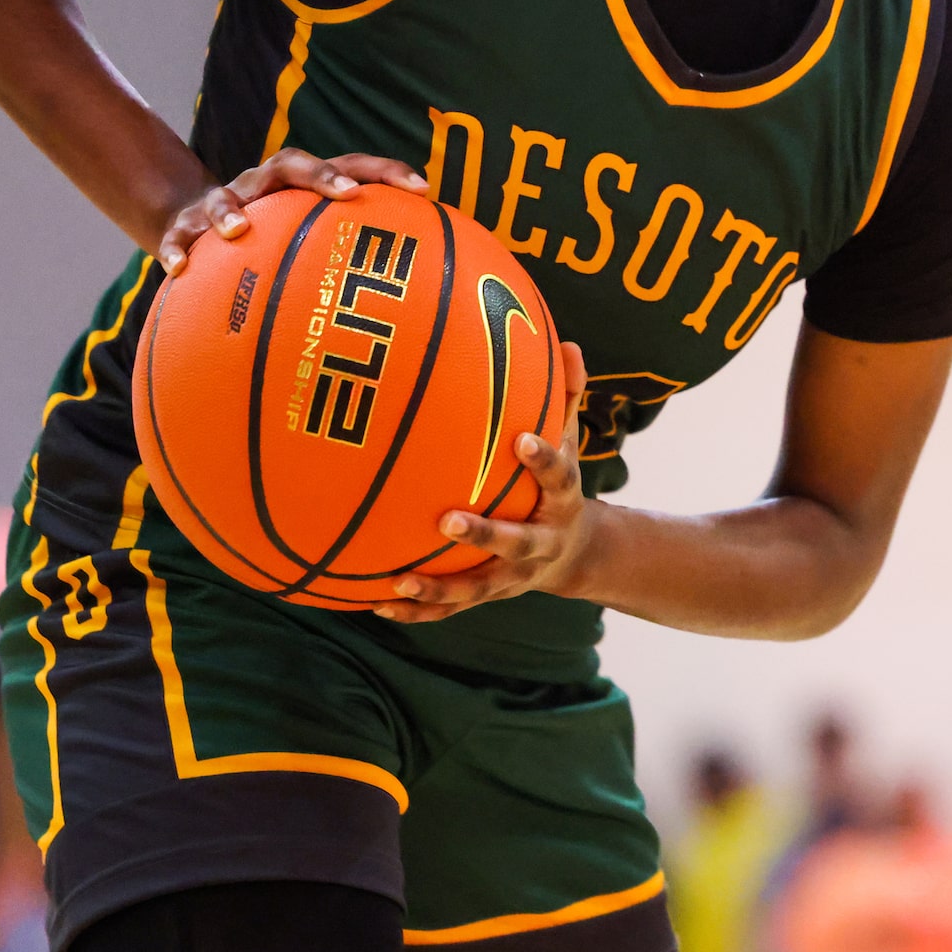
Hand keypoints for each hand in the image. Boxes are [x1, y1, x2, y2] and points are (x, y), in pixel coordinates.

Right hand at [158, 147, 429, 273]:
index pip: (352, 164)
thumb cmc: (276, 242)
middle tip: (345, 194)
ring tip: (238, 228)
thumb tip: (423, 304)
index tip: (422, 188)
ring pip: (226, 195)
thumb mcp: (314, 245)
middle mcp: (266, 183)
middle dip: (320, 174)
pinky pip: (178, 235)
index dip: (385, 170)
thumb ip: (357, 260)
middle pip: (292, 164)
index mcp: (304, 183)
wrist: (201, 226)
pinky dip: (176, 248)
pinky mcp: (186, 226)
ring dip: (231, 209)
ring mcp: (226, 200)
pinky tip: (178, 270)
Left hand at [375, 343, 595, 623]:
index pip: (560, 476)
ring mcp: (513, 575)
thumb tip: (566, 342)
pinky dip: (418, 609)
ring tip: (400, 579)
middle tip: (448, 521)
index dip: (544, 459)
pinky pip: (451, 608)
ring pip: (478, 587)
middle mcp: (540, 543)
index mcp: (561, 500)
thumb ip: (565, 396)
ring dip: (440, 587)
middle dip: (484, 536)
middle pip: (516, 544)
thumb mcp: (568, 440)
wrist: (573, 554)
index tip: (521, 439)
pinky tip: (378, 603)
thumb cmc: (556, 482)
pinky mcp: (489, 594)